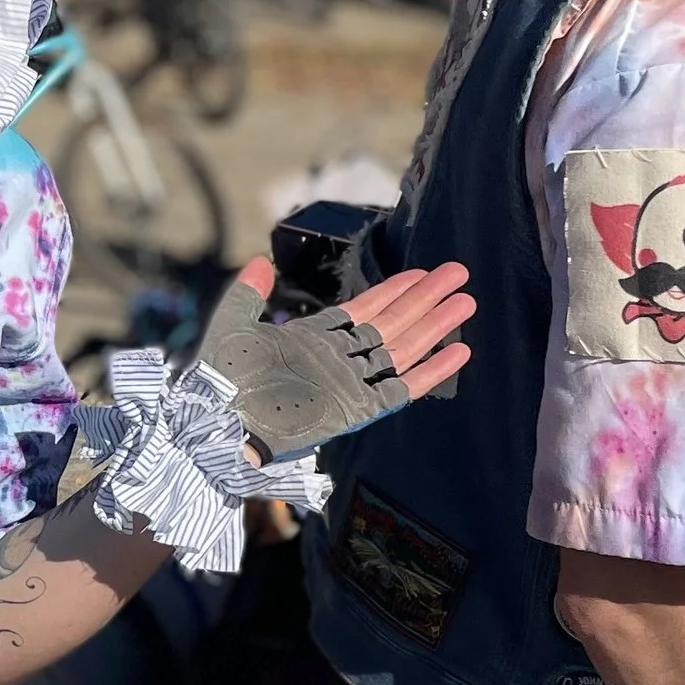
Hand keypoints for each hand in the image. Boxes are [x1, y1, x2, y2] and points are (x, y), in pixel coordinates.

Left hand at [202, 255, 472, 458]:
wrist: (218, 423)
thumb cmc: (222, 379)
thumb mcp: (233, 327)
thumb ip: (248, 295)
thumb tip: (261, 261)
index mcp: (313, 339)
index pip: (364, 310)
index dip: (393, 291)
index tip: (421, 272)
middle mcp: (338, 359)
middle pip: (392, 323)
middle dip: (425, 299)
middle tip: (458, 274)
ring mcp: (350, 384)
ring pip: (402, 349)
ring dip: (434, 326)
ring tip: (465, 302)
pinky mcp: (357, 410)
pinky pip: (401, 388)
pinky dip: (429, 371)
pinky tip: (457, 352)